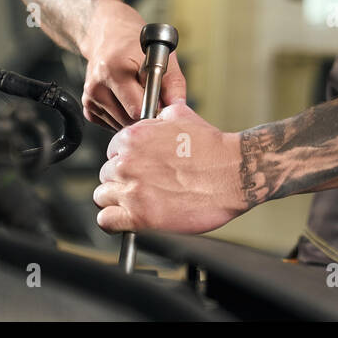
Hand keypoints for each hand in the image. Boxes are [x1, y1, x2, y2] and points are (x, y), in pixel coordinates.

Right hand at [80, 0, 186, 129]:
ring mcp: (90, 97)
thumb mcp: (162, 56)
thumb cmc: (136, 44)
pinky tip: (126, 99)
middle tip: (153, 97)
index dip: (155, 110)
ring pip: (120, 125)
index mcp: (114, 69)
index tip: (162, 106)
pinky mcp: (87, 106)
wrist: (109, 34)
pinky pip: (111, 123)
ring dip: (134, 116)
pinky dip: (122, 116)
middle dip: (146, 114)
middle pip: (129, 120)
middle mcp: (97, 85)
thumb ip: (173, 84)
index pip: (137, 109)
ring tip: (138, 94)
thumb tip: (178, 108)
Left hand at [93, 102, 245, 234]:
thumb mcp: (185, 116)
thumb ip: (161, 115)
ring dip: (118, 200)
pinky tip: (130, 218)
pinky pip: (106, 221)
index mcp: (133, 137)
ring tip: (140, 201)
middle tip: (145, 185)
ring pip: (102, 197)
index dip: (126, 160)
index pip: (111, 151)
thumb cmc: (214, 148)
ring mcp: (132, 190)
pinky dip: (115, 221)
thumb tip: (155, 115)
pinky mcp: (139, 216)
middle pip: (106, 174)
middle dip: (123, 180)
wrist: (234, 173)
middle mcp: (127, 163)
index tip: (140, 168)